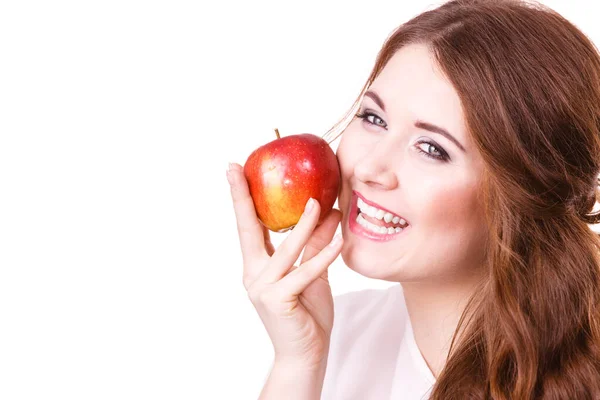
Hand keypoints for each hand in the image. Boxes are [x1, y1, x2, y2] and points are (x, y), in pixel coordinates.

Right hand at [227, 162, 342, 368]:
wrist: (305, 354)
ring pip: (286, 249)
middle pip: (248, 229)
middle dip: (242, 197)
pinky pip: (306, 272)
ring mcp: (263, 288)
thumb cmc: (306, 313)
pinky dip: (324, 255)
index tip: (233, 170)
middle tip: (237, 168)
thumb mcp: (312, 273)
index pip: (248, 226)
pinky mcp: (279, 300)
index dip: (241, 198)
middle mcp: (254, 274)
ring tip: (317, 202)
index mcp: (258, 266)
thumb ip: (315, 245)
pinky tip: (338, 241)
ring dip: (303, 224)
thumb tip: (328, 212)